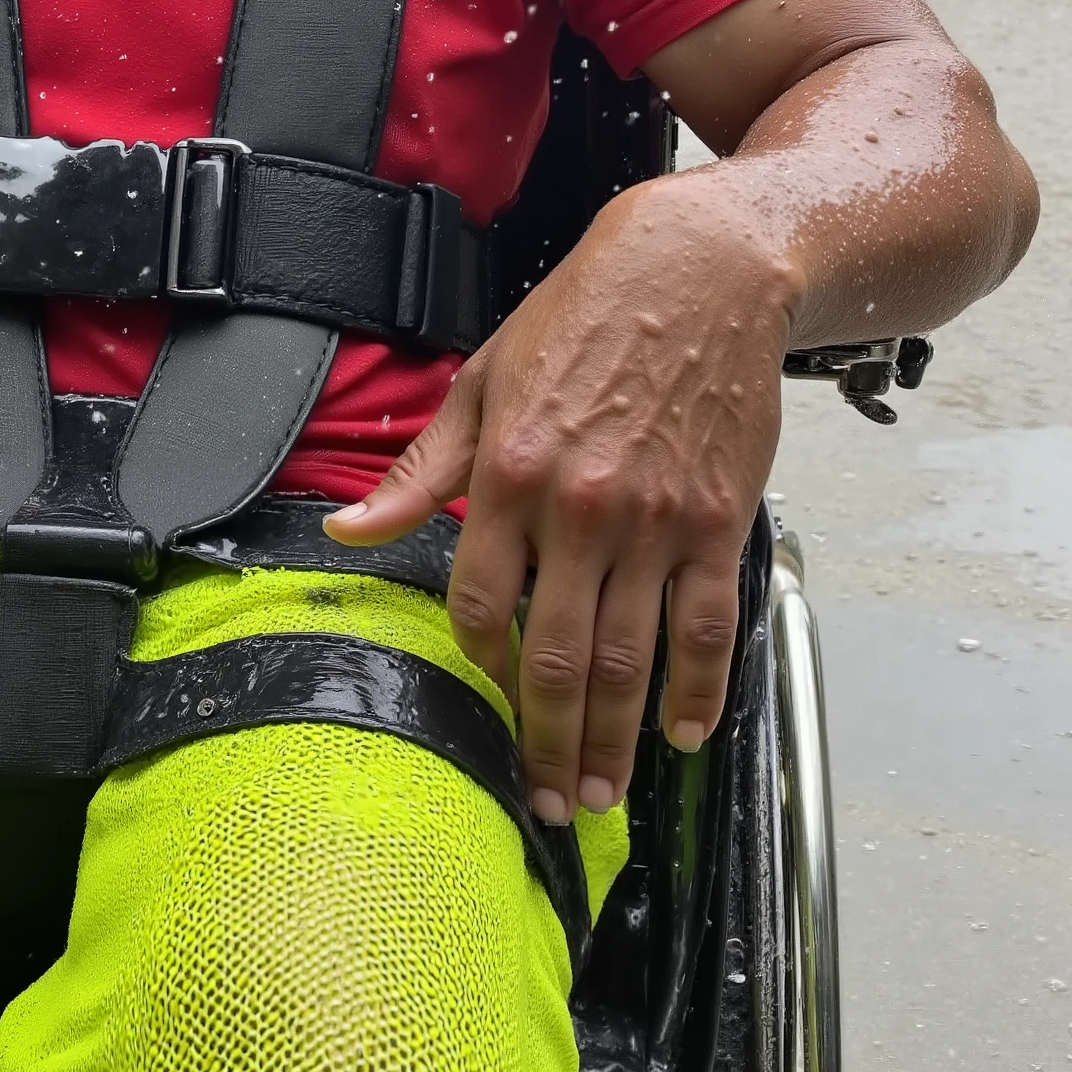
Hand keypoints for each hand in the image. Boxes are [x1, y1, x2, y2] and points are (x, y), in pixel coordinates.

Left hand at [326, 178, 797, 821]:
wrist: (702, 270)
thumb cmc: (585, 318)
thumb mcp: (481, 381)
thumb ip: (418, 473)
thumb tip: (349, 533)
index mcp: (508, 476)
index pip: (478, 606)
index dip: (480, 662)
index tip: (491, 694)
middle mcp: (581, 509)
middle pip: (557, 659)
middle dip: (549, 743)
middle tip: (550, 801)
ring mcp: (658, 522)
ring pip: (632, 660)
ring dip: (616, 740)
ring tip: (603, 792)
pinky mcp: (722, 522)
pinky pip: (709, 627)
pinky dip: (699, 691)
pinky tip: (684, 732)